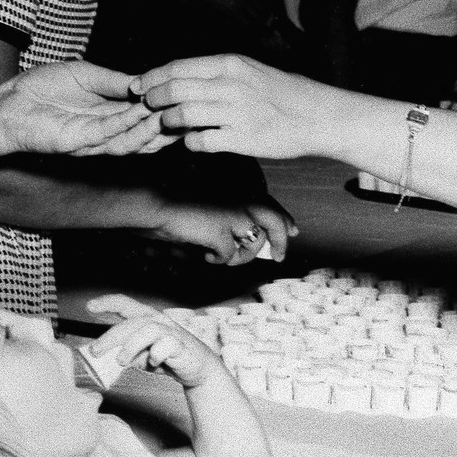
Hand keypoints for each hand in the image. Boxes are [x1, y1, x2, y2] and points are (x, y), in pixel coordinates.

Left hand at [0, 61, 174, 156]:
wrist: (8, 104)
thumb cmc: (40, 89)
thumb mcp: (85, 75)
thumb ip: (113, 80)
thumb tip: (141, 82)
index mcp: (106, 116)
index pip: (141, 118)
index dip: (162, 110)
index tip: (183, 98)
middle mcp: (102, 133)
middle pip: (141, 137)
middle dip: (164, 127)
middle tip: (188, 115)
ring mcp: (90, 141)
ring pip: (128, 142)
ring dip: (148, 129)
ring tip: (168, 114)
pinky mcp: (75, 142)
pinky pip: (105, 134)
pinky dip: (124, 124)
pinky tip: (138, 112)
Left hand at [85, 294, 225, 388]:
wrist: (198, 369)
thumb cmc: (168, 358)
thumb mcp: (141, 356)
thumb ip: (126, 353)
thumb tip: (106, 358)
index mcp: (146, 319)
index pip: (124, 305)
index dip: (107, 303)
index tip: (89, 306)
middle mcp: (158, 321)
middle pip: (131, 322)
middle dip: (110, 336)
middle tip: (95, 351)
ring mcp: (171, 332)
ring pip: (147, 330)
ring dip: (131, 345)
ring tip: (121, 361)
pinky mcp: (181, 345)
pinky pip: (166, 345)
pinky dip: (156, 353)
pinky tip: (152, 362)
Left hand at [133, 54, 333, 158]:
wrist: (318, 116)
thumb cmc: (283, 94)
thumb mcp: (250, 70)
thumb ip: (218, 74)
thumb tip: (182, 79)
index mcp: (230, 63)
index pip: (178, 67)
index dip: (152, 77)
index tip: (138, 85)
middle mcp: (230, 85)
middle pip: (174, 90)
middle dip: (153, 100)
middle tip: (148, 107)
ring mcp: (235, 112)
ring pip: (182, 115)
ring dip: (169, 122)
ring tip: (170, 126)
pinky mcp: (241, 139)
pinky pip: (200, 142)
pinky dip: (190, 143)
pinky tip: (194, 142)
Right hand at [147, 197, 296, 264]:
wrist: (161, 208)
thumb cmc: (183, 212)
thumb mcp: (213, 214)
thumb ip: (232, 223)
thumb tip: (249, 242)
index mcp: (239, 196)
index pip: (271, 207)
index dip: (285, 220)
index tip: (294, 232)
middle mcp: (240, 204)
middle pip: (275, 221)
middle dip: (281, 241)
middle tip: (280, 258)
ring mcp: (233, 217)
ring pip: (254, 245)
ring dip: (241, 258)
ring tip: (222, 257)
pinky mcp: (222, 233)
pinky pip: (229, 255)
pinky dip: (218, 260)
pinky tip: (206, 255)